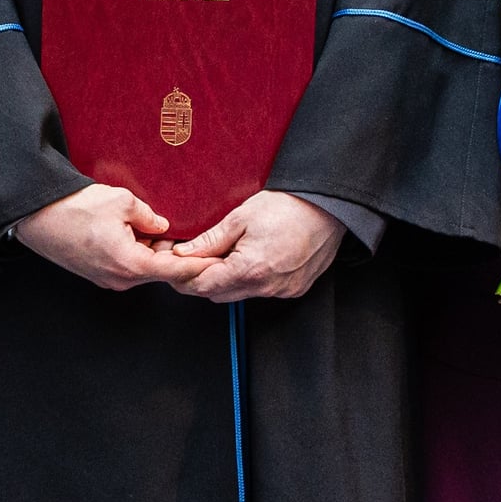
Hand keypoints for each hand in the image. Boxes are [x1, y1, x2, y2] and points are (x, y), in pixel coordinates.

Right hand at [14, 182, 191, 290]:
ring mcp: (107, 278)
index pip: (176, 271)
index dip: (200, 266)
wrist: (35, 216)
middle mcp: (120, 279)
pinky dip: (137, 253)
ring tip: (153, 227)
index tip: (217, 265)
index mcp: (130, 264)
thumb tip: (161, 225)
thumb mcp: (122, 201)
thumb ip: (150, 216)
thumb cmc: (72, 209)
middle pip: (161, 271)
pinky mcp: (97, 273)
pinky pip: (127, 266)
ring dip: (154, 252)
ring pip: (143, 268)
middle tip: (188, 235)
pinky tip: (134, 232)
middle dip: (175, 254)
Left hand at [170, 191, 347, 302]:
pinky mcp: (294, 288)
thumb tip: (183, 253)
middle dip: (202, 279)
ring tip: (225, 254)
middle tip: (195, 257)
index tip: (173, 267)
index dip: (183, 277)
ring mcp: (282, 290)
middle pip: (219, 294)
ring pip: (239, 294)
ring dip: (226, 280)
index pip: (203, 286)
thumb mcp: (240, 218)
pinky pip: (262, 291)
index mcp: (249, 269)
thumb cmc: (289, 207)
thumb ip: (208, 241)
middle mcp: (267, 286)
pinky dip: (249, 280)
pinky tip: (249, 259)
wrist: (328, 207)